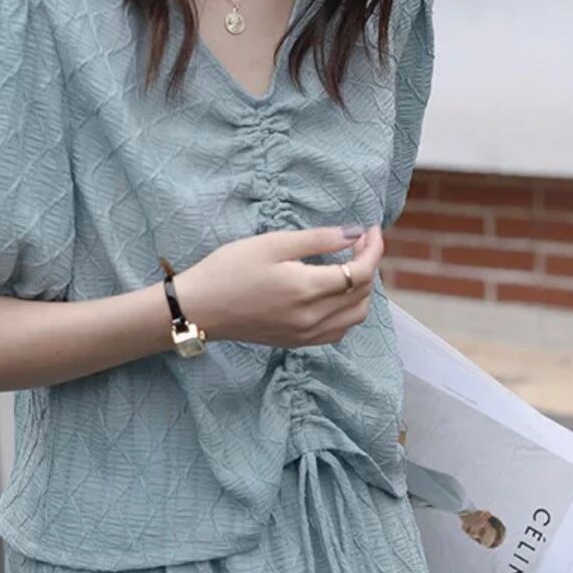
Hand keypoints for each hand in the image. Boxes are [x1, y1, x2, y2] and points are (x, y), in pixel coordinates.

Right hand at [175, 224, 382, 347]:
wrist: (200, 307)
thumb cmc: (229, 269)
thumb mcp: (272, 243)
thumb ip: (317, 239)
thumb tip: (353, 234)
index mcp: (307, 289)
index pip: (361, 272)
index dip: (373, 249)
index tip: (371, 230)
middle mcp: (312, 317)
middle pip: (362, 295)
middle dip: (369, 265)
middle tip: (359, 242)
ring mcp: (305, 334)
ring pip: (355, 317)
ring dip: (362, 291)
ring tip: (350, 266)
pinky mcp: (296, 342)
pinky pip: (338, 331)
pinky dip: (348, 311)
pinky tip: (335, 294)